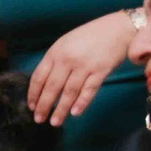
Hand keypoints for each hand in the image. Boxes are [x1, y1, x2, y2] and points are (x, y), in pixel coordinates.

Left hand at [26, 10, 134, 127]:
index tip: (32, 106)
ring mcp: (84, 65)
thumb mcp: (66, 43)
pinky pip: (89, 90)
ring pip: (69, 92)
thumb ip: (56, 61)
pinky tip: (75, 113)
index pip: (39, 77)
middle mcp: (67, 59)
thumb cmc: (91, 36)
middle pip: (52, 87)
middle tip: (39, 119)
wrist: (118, 28)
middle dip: (44, 105)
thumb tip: (46, 83)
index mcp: (55, 52)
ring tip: (55, 122)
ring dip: (61, 109)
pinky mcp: (101, 71)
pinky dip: (81, 103)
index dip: (34, 93)